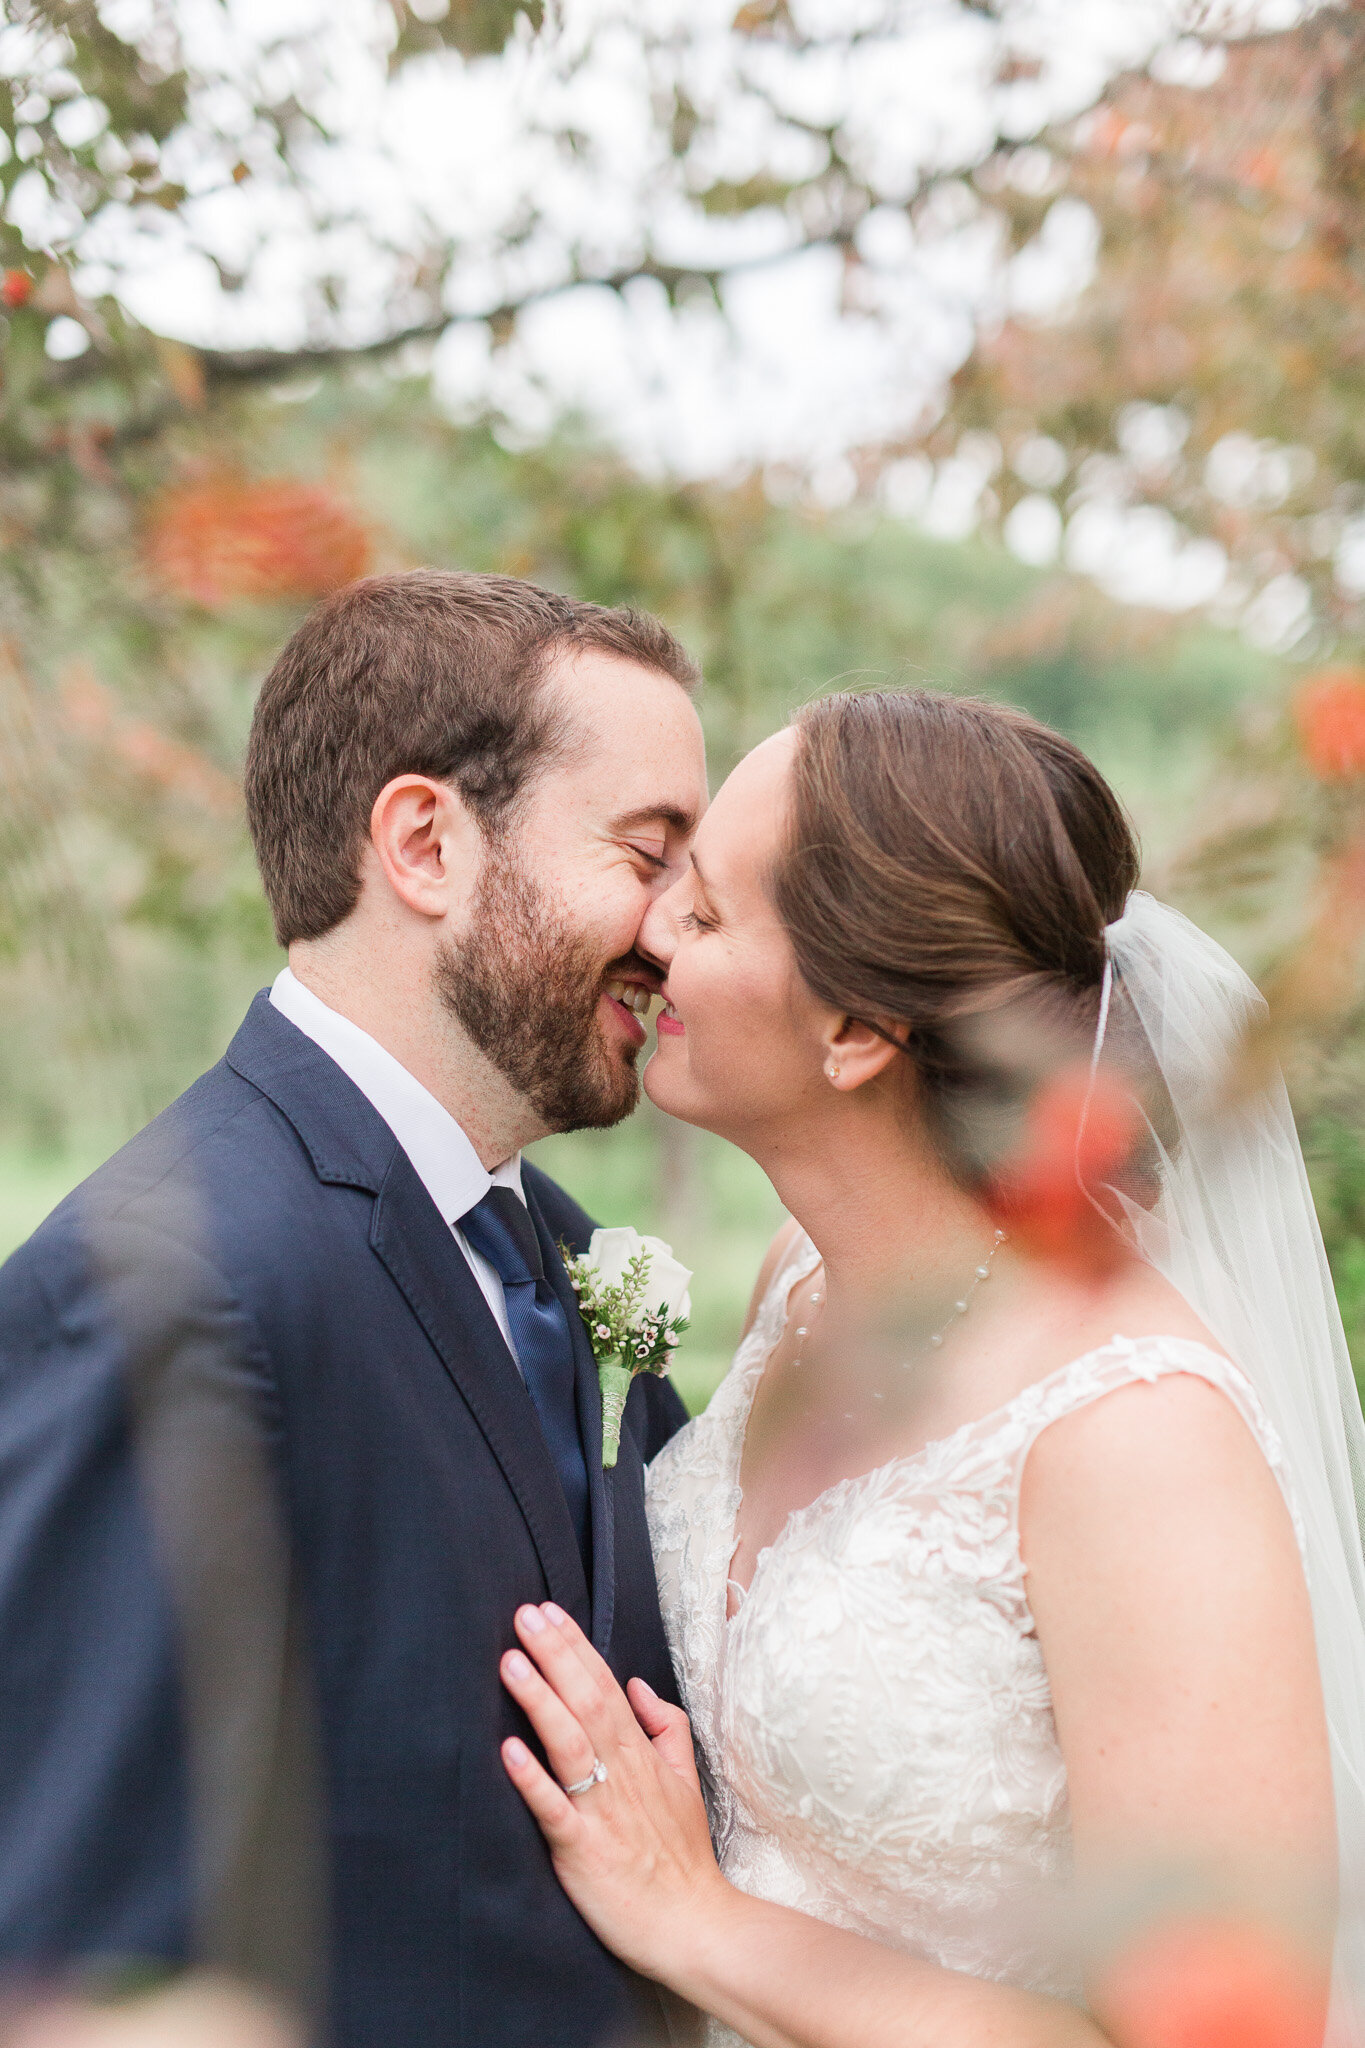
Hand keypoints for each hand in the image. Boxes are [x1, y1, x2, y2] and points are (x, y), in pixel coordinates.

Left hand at [500, 1601, 730, 1981]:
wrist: (694, 1924)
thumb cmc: (683, 1856)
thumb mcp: (686, 1779)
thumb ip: (665, 1726)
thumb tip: (636, 1683)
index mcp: (640, 1755)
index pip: (605, 1686)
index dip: (575, 1647)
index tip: (548, 1611)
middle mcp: (621, 1773)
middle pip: (586, 1701)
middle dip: (554, 1655)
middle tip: (524, 1615)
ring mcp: (602, 1810)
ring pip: (569, 1743)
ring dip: (540, 1700)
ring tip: (512, 1662)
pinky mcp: (582, 1850)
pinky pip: (555, 1810)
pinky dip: (533, 1780)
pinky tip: (508, 1751)